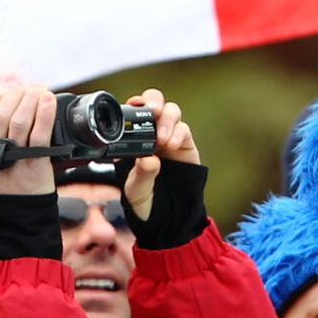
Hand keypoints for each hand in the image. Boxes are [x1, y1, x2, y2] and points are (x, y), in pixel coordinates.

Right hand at [0, 87, 57, 196]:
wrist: (16, 222)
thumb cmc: (3, 189)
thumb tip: (5, 104)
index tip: (6, 92)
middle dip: (14, 96)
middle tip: (27, 90)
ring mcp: (13, 163)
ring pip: (18, 122)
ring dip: (29, 99)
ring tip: (39, 91)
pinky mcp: (34, 168)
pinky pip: (39, 135)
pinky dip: (45, 113)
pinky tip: (48, 100)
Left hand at [120, 93, 192, 221]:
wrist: (167, 216)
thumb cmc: (145, 200)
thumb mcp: (136, 190)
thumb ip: (141, 174)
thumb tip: (148, 158)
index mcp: (132, 138)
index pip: (132, 112)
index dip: (133, 104)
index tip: (132, 105)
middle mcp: (151, 133)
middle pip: (154, 101)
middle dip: (153, 101)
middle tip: (152, 111)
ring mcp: (169, 136)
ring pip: (171, 111)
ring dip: (167, 119)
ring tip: (162, 139)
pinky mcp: (185, 145)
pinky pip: (184, 130)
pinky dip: (178, 133)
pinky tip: (171, 146)